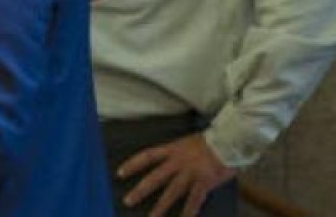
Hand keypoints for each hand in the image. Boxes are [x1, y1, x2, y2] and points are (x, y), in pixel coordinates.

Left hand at [118, 133, 235, 216]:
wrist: (230, 140)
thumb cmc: (212, 140)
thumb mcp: (188, 141)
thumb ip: (177, 152)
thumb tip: (168, 162)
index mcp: (173, 149)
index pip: (147, 156)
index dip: (133, 164)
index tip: (120, 173)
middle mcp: (178, 161)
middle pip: (155, 177)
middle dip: (141, 190)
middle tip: (128, 201)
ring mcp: (191, 173)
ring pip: (172, 192)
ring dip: (161, 206)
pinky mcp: (204, 182)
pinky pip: (194, 200)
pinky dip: (189, 211)